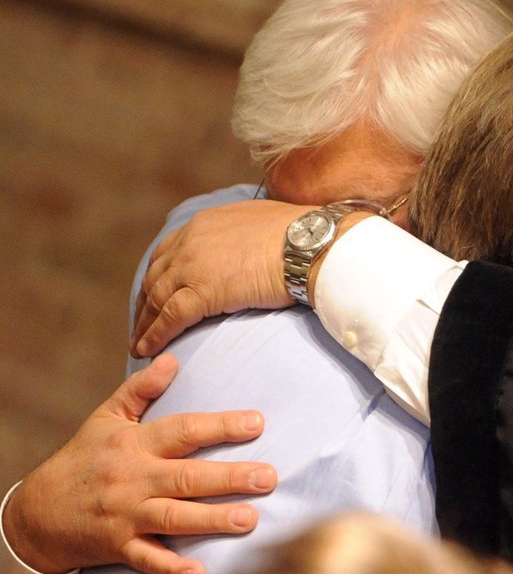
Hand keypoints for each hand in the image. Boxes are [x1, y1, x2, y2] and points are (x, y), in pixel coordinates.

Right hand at [2, 354, 277, 573]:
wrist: (35, 513)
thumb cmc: (81, 460)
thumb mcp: (105, 418)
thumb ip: (141, 389)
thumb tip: (171, 359)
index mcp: (134, 444)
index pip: (183, 430)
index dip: (221, 426)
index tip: (257, 422)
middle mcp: (133, 479)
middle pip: (187, 477)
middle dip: (230, 477)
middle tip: (268, 477)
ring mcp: (127, 515)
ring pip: (175, 518)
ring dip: (213, 520)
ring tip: (250, 519)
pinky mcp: (119, 547)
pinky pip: (148, 559)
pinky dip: (172, 568)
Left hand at [131, 200, 314, 357]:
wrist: (311, 244)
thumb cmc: (302, 235)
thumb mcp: (263, 223)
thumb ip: (247, 235)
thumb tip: (257, 246)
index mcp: (205, 223)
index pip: (170, 252)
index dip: (160, 276)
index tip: (156, 293)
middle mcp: (191, 241)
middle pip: (155, 275)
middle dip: (145, 302)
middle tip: (141, 323)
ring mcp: (193, 266)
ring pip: (156, 299)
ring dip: (144, 324)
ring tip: (139, 345)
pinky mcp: (201, 291)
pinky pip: (169, 317)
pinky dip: (155, 335)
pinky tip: (148, 350)